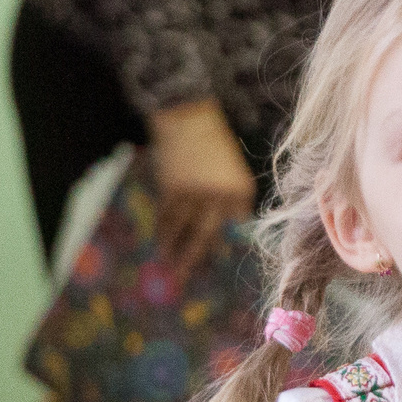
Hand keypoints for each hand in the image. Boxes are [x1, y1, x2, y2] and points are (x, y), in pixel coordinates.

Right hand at [148, 99, 255, 277]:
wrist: (190, 119)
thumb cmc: (216, 149)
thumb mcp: (235, 174)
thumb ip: (232, 203)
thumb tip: (225, 238)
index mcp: (241, 192)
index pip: (235, 230)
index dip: (225, 252)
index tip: (217, 271)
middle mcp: (220, 196)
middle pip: (206, 237)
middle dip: (196, 262)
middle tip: (187, 282)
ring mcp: (194, 193)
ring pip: (181, 231)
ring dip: (173, 251)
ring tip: (169, 269)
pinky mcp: (171, 189)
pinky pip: (166, 218)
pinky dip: (162, 232)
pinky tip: (160, 245)